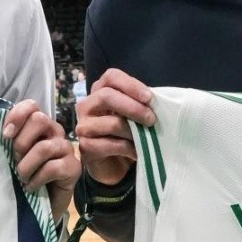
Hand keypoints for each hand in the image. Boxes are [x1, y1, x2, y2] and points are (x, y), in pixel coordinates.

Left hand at [3, 100, 80, 220]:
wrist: (42, 205)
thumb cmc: (26, 176)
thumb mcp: (15, 155)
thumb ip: (12, 140)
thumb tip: (5, 132)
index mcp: (40, 126)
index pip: (32, 106)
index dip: (17, 115)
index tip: (5, 135)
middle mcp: (55, 133)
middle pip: (40, 119)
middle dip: (22, 141)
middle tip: (15, 159)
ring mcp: (66, 149)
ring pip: (44, 147)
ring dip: (27, 165)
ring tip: (22, 177)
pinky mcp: (73, 168)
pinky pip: (53, 168)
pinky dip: (37, 179)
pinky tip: (31, 187)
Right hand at [76, 69, 155, 185]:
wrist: (113, 164)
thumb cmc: (125, 134)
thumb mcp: (133, 115)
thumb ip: (140, 104)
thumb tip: (158, 100)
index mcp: (99, 91)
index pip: (111, 77)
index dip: (131, 85)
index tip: (149, 98)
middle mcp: (87, 106)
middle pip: (106, 96)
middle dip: (133, 107)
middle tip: (151, 119)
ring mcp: (83, 126)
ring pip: (111, 123)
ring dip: (134, 132)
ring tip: (146, 139)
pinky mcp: (85, 147)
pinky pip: (110, 144)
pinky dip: (128, 148)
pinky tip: (137, 152)